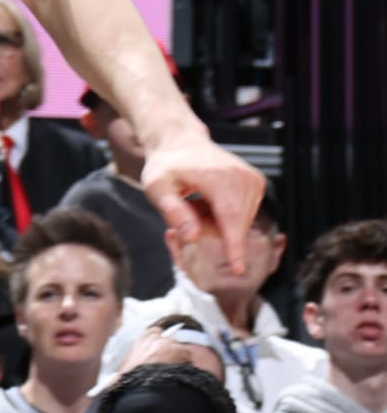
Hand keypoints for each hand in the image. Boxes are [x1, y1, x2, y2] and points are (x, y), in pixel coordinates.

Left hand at [140, 132, 264, 276]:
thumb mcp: (156, 187)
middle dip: (207, 229)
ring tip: (197, 200)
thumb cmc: (167, 165)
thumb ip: (172, 211)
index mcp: (220, 177)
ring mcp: (254, 181)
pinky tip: (209, 199)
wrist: (182, 143)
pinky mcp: (257, 185)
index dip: (233, 246)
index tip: (238, 269)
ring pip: (237, 224)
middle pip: (231, 226)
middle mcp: (244, 177)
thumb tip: (191, 235)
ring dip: (214, 222)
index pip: (230, 219)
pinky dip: (223, 215)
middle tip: (186, 208)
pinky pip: (241, 217)